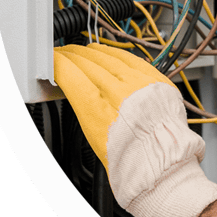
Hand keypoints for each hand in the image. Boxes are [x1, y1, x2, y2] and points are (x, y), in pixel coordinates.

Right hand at [52, 43, 216, 216]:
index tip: (53, 60)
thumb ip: (86, 106)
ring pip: (112, 58)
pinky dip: (118, 55)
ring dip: (94, 53)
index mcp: (99, 111)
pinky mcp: (159, 83)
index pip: (72, 76)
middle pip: (91, 63)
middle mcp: (121, 94)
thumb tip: (75, 86)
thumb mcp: (94, 135)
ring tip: (84, 51)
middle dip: (74, 56)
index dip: (60, 64)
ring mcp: (142, 86)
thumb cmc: (129, 161)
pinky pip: (135, 61)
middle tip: (64, 53)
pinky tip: (110, 53)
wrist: (163, 166)